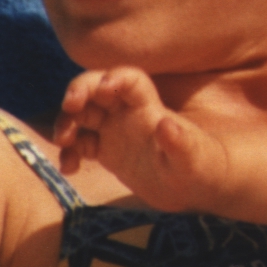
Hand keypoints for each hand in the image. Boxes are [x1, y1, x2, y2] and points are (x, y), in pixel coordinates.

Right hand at [53, 67, 228, 211]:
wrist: (195, 188)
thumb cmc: (201, 169)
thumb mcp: (194, 160)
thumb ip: (181, 143)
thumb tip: (166, 124)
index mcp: (149, 107)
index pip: (129, 80)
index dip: (114, 78)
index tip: (102, 89)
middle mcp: (128, 113)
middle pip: (95, 89)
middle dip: (78, 91)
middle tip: (69, 107)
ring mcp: (115, 131)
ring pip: (81, 115)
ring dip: (66, 122)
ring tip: (64, 143)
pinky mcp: (106, 151)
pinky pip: (79, 144)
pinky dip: (69, 152)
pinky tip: (70, 170)